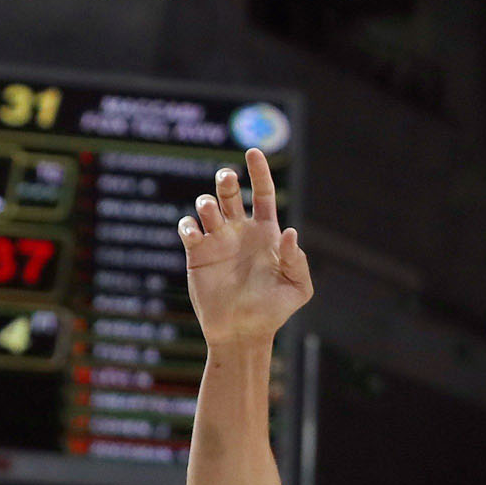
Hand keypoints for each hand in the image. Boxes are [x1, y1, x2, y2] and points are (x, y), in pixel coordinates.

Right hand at [179, 145, 310, 347]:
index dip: (259, 172)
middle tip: (226, 178)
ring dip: (207, 203)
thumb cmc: (274, 311)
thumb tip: (290, 232)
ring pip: (207, 206)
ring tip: (211, 213)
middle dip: (226, 180)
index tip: (253, 152)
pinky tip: (195, 234)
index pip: (263, 194)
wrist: (243, 332)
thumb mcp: (297, 288)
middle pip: (231, 193)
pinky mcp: (197, 254)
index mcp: (266, 233)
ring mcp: (217, 241)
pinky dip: (189, 225)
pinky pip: (188, 229)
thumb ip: (297, 260)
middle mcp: (240, 232)